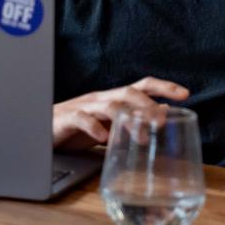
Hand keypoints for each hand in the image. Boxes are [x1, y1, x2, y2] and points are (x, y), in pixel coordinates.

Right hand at [53, 78, 188, 148]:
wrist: (40, 130)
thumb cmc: (76, 127)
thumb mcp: (109, 123)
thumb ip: (134, 118)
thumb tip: (164, 112)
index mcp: (111, 99)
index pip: (141, 86)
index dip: (163, 87)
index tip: (185, 94)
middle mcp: (100, 99)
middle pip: (128, 92)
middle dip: (148, 105)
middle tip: (162, 122)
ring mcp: (83, 107)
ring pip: (110, 105)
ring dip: (129, 119)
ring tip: (142, 136)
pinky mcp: (67, 119)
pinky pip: (82, 119)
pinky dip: (95, 128)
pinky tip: (103, 139)